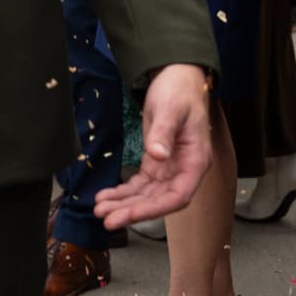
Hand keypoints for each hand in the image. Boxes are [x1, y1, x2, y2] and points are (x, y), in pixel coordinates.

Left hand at [96, 64, 214, 228]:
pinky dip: (124, 191)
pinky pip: (141, 183)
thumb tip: (157, 156)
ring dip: (124, 203)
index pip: (177, 196)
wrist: (176, 76)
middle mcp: (184, 170)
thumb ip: (164, 133)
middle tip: (106, 218)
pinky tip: (106, 196)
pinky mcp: (157, 161)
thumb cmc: (179, 91)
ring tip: (100, 209)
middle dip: (133, 211)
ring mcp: (170, 167)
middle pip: (159, 200)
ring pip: (147, 194)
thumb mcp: (171, 109)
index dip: (154, 209)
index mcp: (196, 161)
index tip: (130, 215)